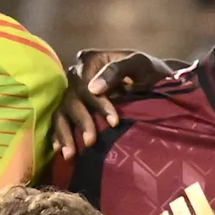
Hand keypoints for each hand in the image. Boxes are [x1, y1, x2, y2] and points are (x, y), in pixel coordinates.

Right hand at [62, 47, 178, 153]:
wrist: (155, 80)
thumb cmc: (149, 71)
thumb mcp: (140, 64)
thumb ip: (118, 70)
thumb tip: (94, 88)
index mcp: (90, 60)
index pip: (87, 84)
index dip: (98, 104)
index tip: (114, 123)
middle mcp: (76, 75)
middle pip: (73, 100)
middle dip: (82, 122)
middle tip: (91, 142)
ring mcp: (74, 92)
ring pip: (63, 112)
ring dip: (64, 134)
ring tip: (70, 154)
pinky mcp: (74, 107)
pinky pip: (61, 120)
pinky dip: (60, 135)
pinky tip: (61, 151)